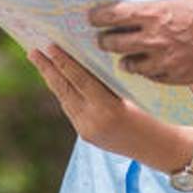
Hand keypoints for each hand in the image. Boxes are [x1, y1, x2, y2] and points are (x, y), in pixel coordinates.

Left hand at [29, 45, 172, 160]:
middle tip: (33, 50)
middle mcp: (93, 122)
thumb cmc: (154, 112)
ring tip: (40, 61)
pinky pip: (71, 108)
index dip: (63, 61)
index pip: (80, 80)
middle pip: (64, 90)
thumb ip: (108, 79)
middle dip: (47, 69)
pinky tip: (57, 79)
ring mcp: (87, 131)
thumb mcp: (133, 91)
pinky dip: (63, 92)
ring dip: (52, 79)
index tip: (50, 45)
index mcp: (108, 109)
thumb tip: (85, 57)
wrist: (159, 147)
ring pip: (64, 99)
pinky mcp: (86, 136)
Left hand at [90, 0, 192, 84]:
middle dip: (105, 41)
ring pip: (129, 65)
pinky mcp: (178, 79)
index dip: (98, 17)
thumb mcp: (184, 1)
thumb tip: (141, 14)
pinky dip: (148, 71)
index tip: (92, 18)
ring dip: (125, 59)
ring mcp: (166, 62)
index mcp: (155, 13)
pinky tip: (151, 65)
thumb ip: (159, 10)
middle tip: (103, 39)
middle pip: (113, 44)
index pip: (112, 15)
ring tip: (126, 55)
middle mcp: (156, 39)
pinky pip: (152, 78)